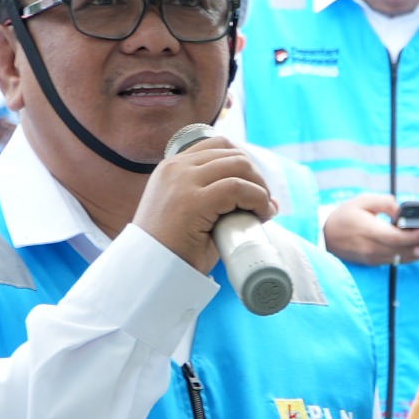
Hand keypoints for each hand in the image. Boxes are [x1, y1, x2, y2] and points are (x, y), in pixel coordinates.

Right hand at [132, 138, 273, 274]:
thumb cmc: (175, 250)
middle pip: (233, 154)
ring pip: (239, 166)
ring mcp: (182, 182)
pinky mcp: (192, 201)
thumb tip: (270, 201)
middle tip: (262, 204)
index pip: (218, 146)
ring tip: (263, 211)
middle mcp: (175, 168)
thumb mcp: (193, 213)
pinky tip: (260, 214)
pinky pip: (237, 188)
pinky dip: (257, 199)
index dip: (243, 163)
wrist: (148, 273)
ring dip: (259, 188)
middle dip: (256, 177)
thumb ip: (219, 200)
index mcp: (172, 167)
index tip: (253, 188)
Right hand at [322, 194, 418, 267]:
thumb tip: (401, 210)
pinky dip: (409, 256)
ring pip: (401, 258)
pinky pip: (396, 261)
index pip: (396, 238)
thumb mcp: (362, 200)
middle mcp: (371, 248)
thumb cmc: (345, 215)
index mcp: (368, 231)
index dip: (414, 236)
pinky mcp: (373, 262)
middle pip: (402, 250)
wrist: (326, 235)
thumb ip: (384, 203)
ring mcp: (372, 257)